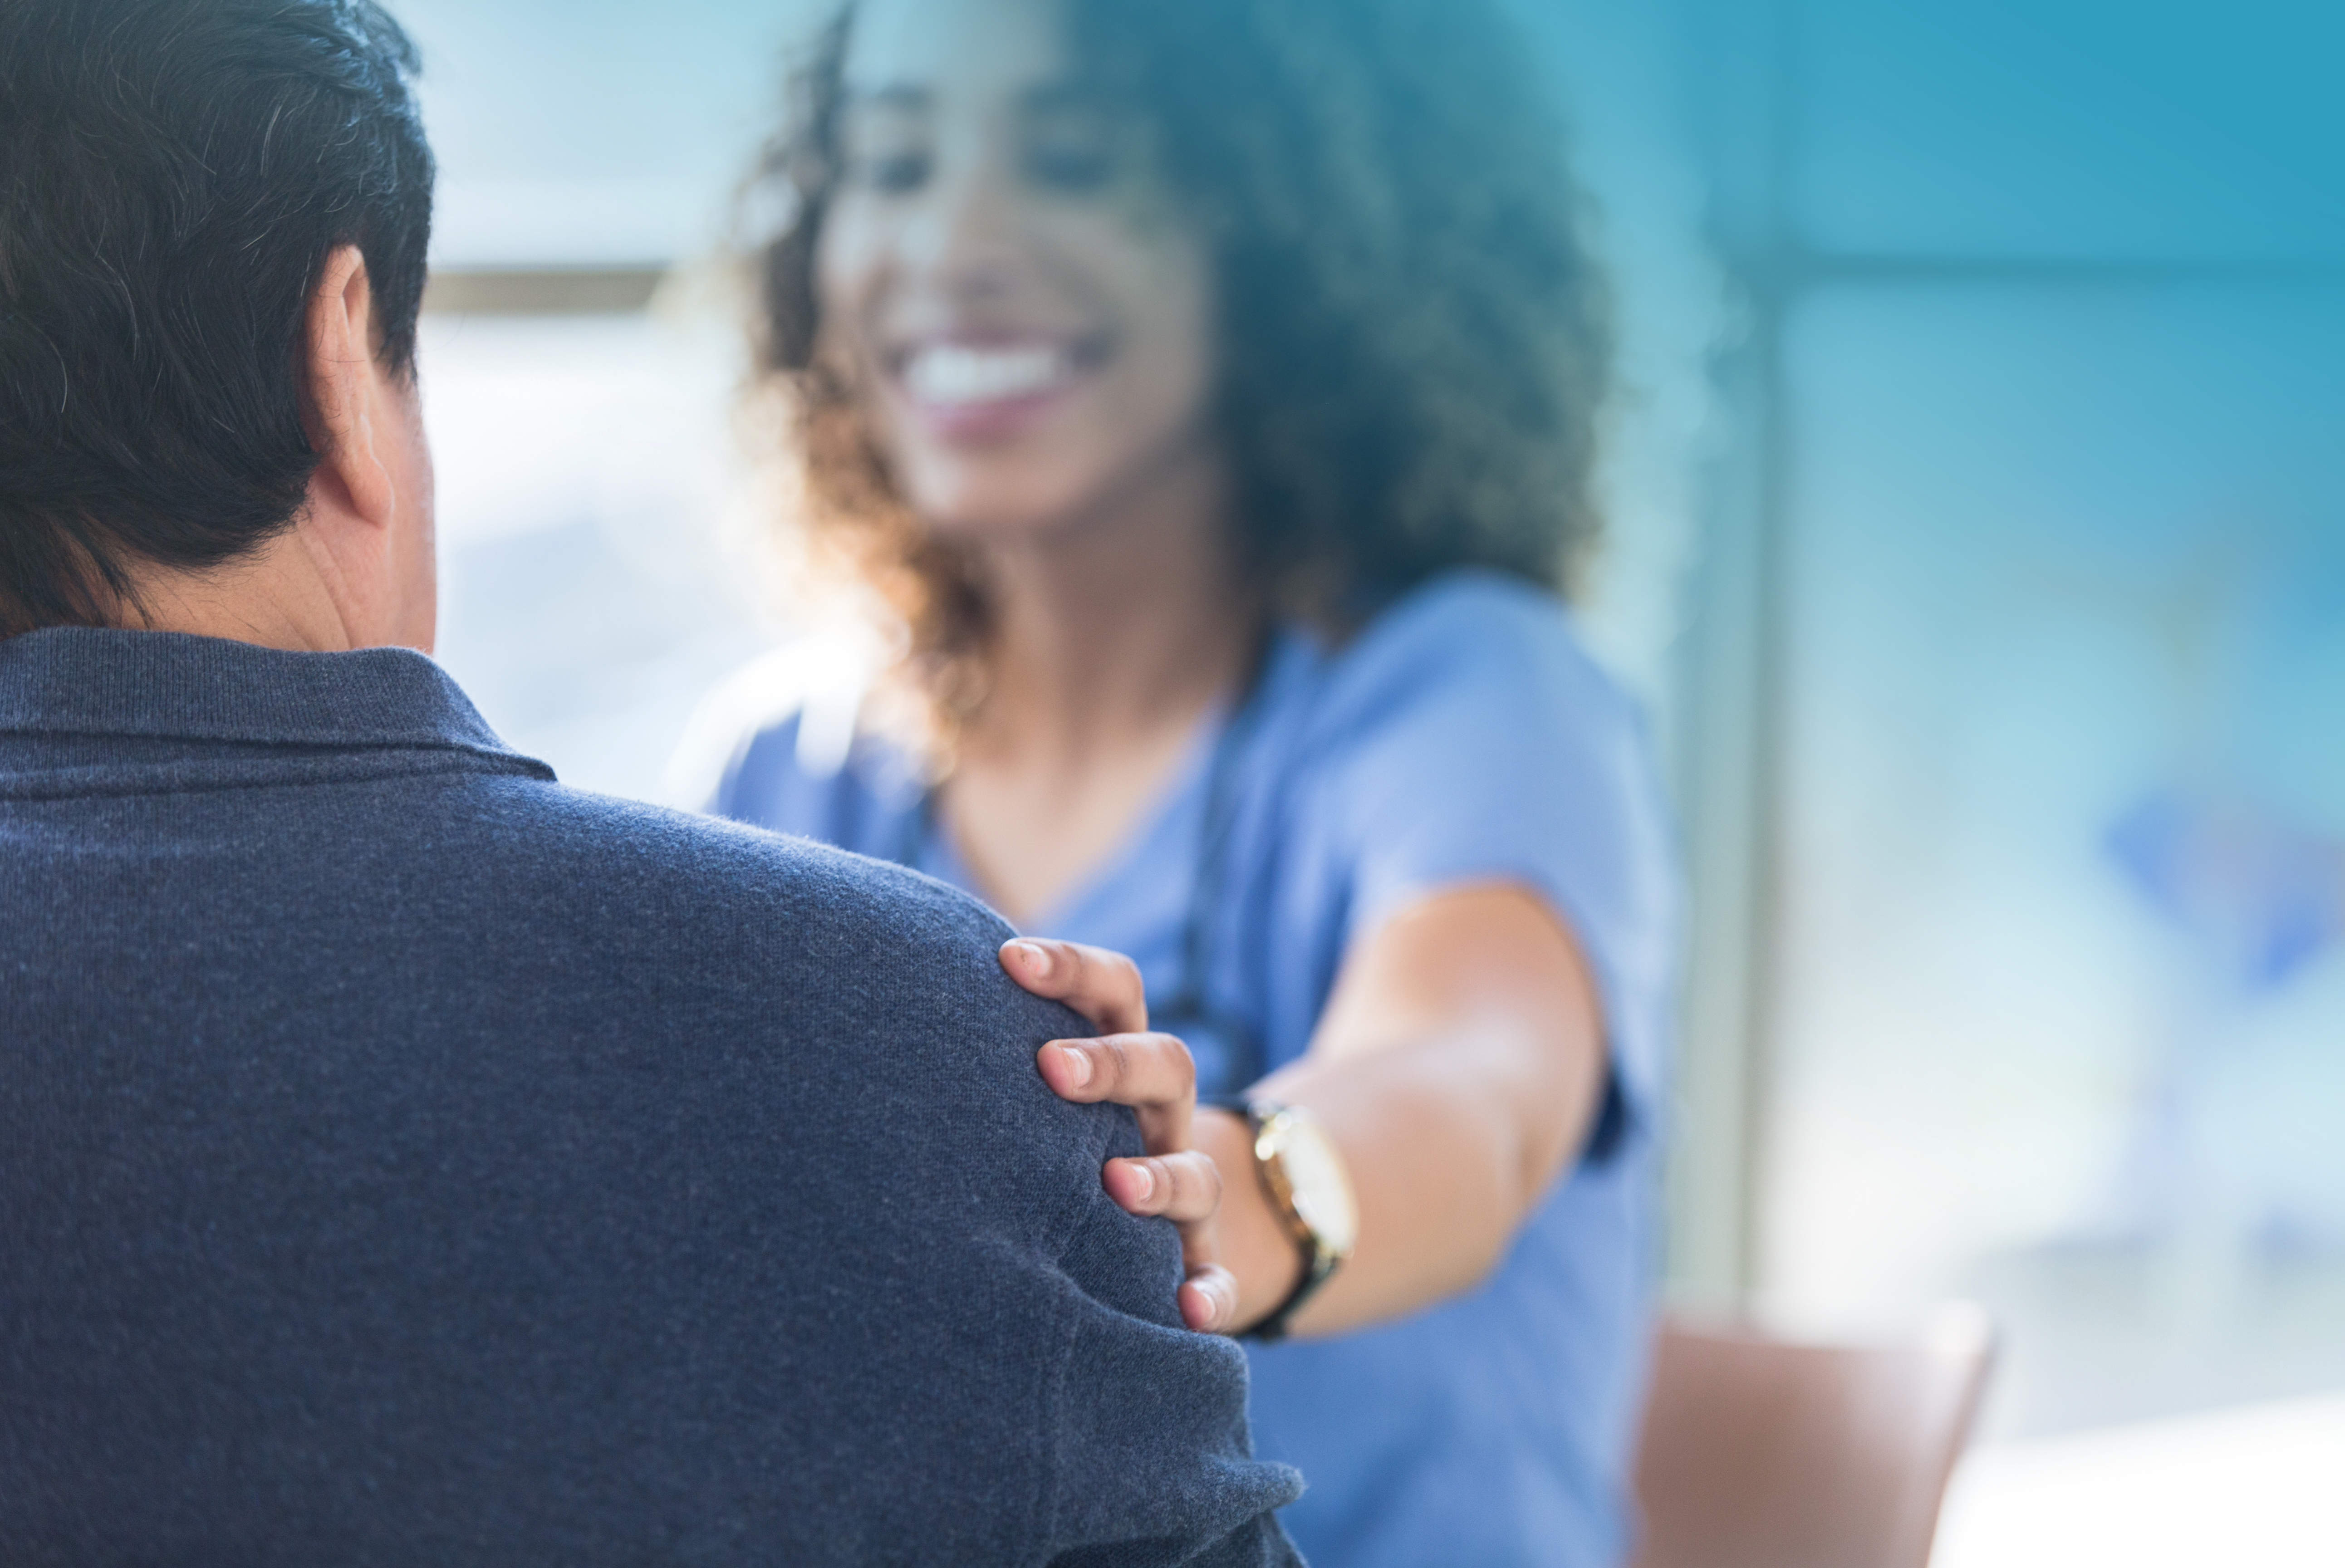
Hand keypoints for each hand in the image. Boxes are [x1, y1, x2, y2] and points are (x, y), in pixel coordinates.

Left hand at [1000, 938, 1238, 1333]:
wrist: (1143, 1218)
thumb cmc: (1057, 1133)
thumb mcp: (1040, 1083)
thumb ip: (991, 1045)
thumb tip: (871, 999)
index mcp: (1120, 1057)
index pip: (1115, 989)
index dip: (1072, 969)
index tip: (1010, 957)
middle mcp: (1160, 1114)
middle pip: (1166, 1064)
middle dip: (1112, 1063)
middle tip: (1051, 1068)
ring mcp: (1188, 1188)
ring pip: (1197, 1172)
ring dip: (1162, 1176)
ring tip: (1114, 1185)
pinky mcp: (1199, 1259)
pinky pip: (1216, 1276)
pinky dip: (1209, 1292)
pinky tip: (1188, 1313)